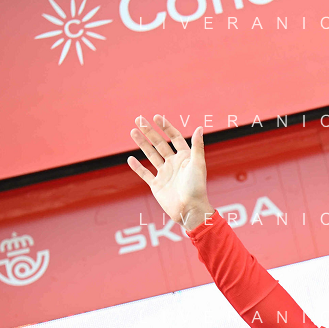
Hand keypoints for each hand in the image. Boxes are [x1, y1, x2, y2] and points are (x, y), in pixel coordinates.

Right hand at [127, 115, 210, 230]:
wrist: (190, 210)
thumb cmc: (197, 188)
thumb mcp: (198, 165)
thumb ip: (197, 147)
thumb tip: (199, 127)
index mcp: (185, 158)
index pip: (175, 138)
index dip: (166, 127)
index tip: (156, 117)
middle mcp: (174, 164)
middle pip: (160, 144)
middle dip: (150, 131)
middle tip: (138, 119)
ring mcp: (165, 174)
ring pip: (151, 155)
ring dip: (142, 143)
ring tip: (133, 131)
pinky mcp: (157, 186)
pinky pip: (145, 174)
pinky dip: (137, 167)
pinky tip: (130, 158)